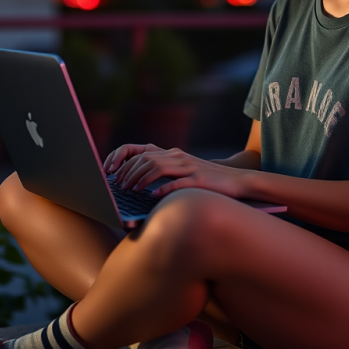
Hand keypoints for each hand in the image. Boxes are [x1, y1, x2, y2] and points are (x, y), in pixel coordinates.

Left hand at [103, 144, 249, 199]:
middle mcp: (179, 157)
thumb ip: (166, 169)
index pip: (142, 151)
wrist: (237, 180)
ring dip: (140, 180)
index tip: (111, 171)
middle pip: (146, 159)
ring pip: (157, 168)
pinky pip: (177, 184)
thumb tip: (140, 178)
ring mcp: (189, 168)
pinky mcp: (198, 180)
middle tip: (118, 186)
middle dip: (128, 172)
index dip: (123, 160)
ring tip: (130, 191)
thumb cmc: (208, 179)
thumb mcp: (184, 169)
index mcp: (174, 154)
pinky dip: (162, 189)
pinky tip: (152, 197)